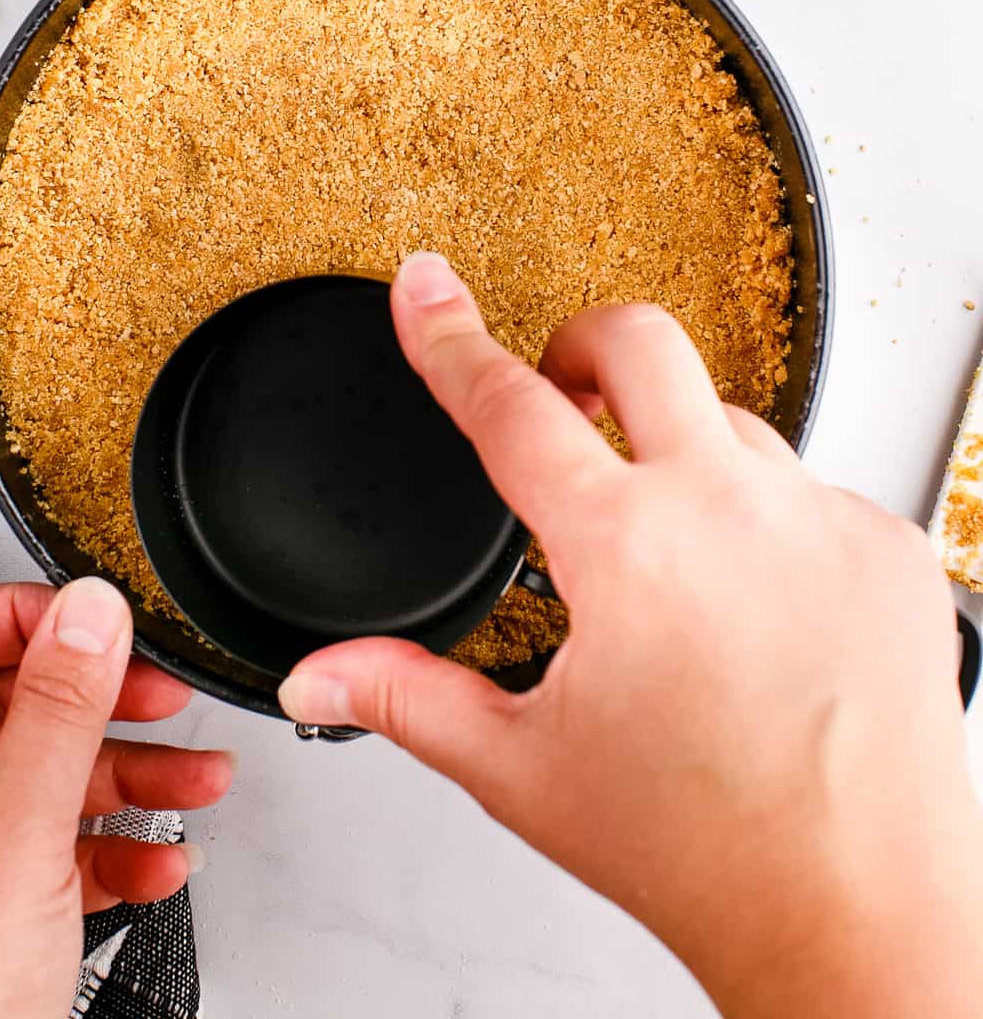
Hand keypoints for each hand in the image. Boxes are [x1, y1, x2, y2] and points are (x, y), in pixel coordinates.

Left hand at [0, 579, 232, 1018]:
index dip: (23, 620)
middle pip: (3, 709)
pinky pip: (50, 849)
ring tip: (198, 785)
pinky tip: (160, 863)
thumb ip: (61, 716)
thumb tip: (89, 611)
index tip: (98, 622)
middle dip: (99, 708)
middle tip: (164, 696)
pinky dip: (111, 851)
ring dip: (127, 781)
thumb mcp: (14, 845)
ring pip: (39, 780)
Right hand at [279, 253, 982, 1018]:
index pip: (508, 404)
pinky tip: (754, 606)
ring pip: (730, 421)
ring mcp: (821, 519)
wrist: (858, 920)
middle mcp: (730, 509)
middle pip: (641, 340)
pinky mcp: (888, 549)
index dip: (449, 336)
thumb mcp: (525, 769)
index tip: (426, 286)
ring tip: (667, 551)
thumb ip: (408, 698)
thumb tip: (318, 679)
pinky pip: (810, 489)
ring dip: (679, 452)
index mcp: (626, 550)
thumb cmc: (704, 854)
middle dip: (582, 343)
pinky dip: (768, 522)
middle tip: (562, 388)